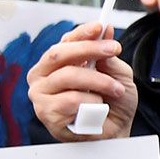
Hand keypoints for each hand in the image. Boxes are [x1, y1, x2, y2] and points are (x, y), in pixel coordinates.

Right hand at [27, 22, 136, 140]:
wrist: (116, 132)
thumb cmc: (113, 103)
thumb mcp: (118, 75)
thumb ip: (109, 56)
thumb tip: (105, 31)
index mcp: (58, 63)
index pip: (65, 41)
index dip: (82, 33)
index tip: (99, 26)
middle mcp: (44, 75)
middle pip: (60, 54)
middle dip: (89, 49)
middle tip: (113, 50)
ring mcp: (41, 94)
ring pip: (68, 75)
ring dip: (100, 82)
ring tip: (115, 91)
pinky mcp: (46, 113)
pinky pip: (70, 100)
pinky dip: (91, 102)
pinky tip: (95, 109)